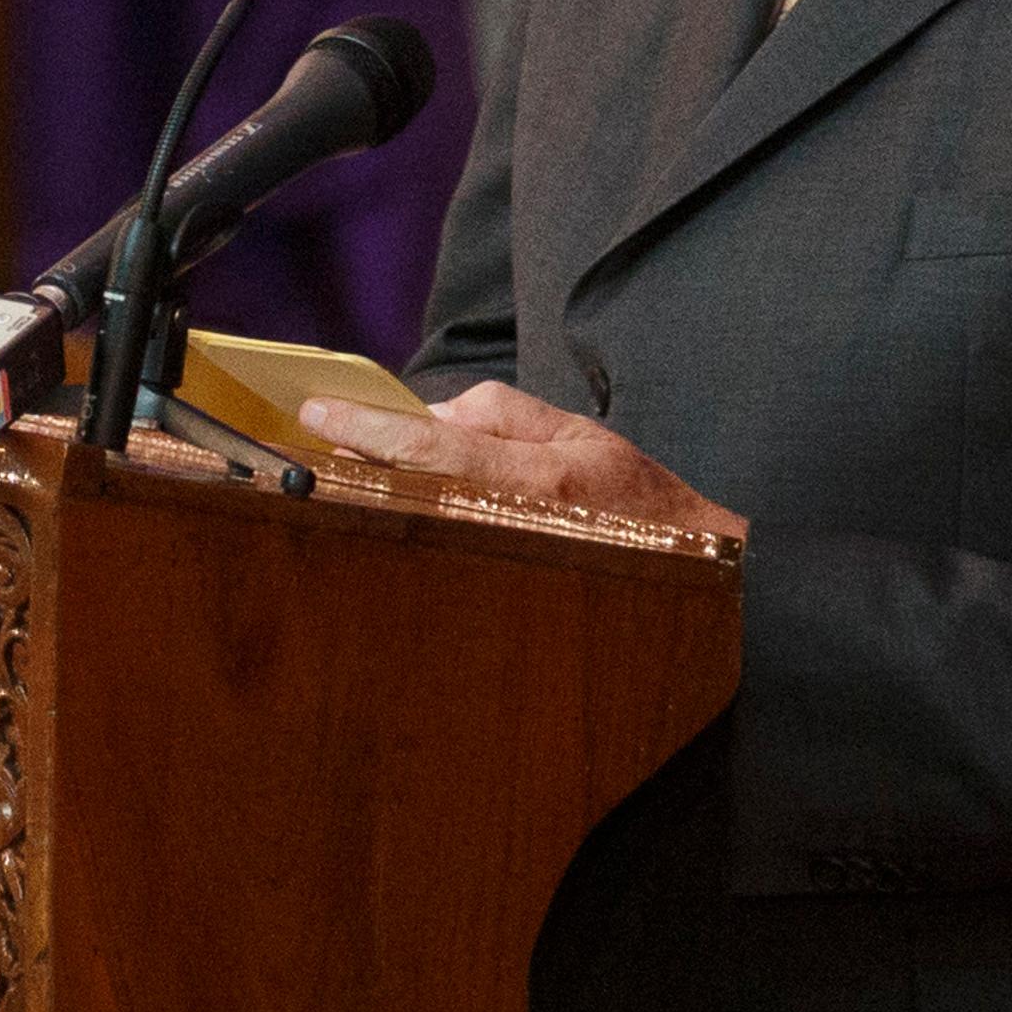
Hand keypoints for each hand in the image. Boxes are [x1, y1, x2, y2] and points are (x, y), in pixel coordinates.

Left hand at [297, 380, 747, 542]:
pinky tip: (379, 517)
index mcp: (537, 476)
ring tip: (336, 473)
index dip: (367, 428)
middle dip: (355, 464)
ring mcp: (505, 566)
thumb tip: (434, 412)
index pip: (431, 443)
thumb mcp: (581, 434)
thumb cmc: (640, 503)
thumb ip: (504, 416)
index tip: (317, 412)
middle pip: (407, 488)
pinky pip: (436, 556)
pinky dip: (401, 530)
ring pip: (413, 524)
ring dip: (371, 497)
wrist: (700, 580)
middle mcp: (515, 524)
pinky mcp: (500, 599)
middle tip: (311, 444)